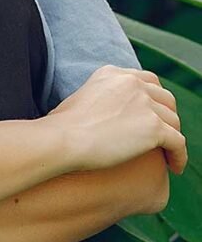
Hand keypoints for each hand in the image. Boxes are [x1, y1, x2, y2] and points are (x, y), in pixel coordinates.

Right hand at [46, 65, 187, 175]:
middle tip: (164, 135)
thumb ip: (99, 100)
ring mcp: (145, 103)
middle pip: (165, 98)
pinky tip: (174, 167)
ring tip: (168, 154)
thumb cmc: (61, 129)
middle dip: (167, 116)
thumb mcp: (79, 100)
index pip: (147, 81)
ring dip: (173, 137)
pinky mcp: (154, 127)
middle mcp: (132, 83)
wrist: (64, 139)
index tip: (153, 116)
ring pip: (173, 121)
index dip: (154, 100)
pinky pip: (178, 143)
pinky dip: (179, 156)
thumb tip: (102, 117)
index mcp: (113, 73)